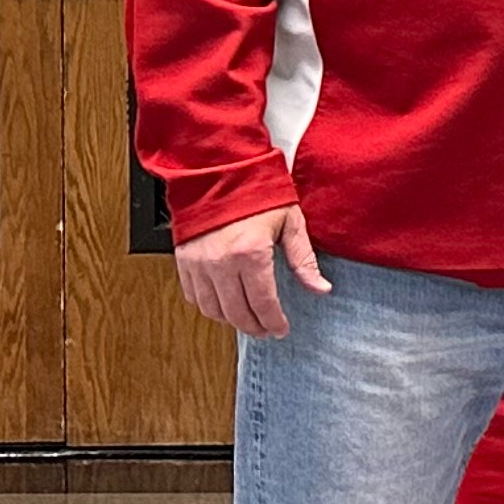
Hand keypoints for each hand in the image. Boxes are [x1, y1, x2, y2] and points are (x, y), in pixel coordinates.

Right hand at [174, 204, 331, 337]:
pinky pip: (194, 296)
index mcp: (250, 253)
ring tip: (248, 320)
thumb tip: (320, 288)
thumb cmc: (257, 194)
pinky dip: (210, 306)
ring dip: (231, 320)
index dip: (274, 321)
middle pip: (237, 312)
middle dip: (255, 326)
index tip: (281, 329)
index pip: (263, 303)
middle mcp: (221, 262)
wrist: (218, 173)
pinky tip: (225, 305)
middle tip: (267, 330)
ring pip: (213, 309)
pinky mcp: (184, 261)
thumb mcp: (290, 223)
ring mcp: (199, 263)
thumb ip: (304, 260)